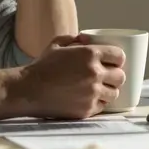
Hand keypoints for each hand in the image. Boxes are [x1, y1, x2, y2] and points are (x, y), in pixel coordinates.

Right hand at [11, 34, 126, 118]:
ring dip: (109, 90)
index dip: (117, 59)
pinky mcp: (87, 109)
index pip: (119, 56)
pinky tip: (89, 98)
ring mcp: (92, 93)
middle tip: (107, 77)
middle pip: (120, 76)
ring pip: (114, 93)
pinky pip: (102, 106)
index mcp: (90, 54)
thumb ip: (75, 39)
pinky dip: (98, 103)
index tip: (113, 62)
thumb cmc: (42, 66)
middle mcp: (94, 73)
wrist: (28, 90)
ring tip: (99, 89)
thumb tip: (87, 39)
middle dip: (115, 75)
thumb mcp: (57, 44)